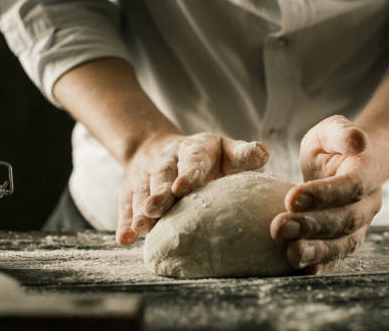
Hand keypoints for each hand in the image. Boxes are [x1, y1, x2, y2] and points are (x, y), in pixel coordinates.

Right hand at [116, 132, 268, 244]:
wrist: (160, 149)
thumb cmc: (207, 157)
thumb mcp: (225, 150)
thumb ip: (243, 155)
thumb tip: (263, 152)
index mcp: (192, 150)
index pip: (192, 161)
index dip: (188, 173)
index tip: (186, 186)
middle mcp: (166, 161)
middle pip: (161, 177)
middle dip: (159, 193)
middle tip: (156, 209)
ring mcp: (146, 176)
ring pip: (141, 192)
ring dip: (140, 210)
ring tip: (142, 227)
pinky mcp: (130, 192)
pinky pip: (126, 206)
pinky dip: (125, 223)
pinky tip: (125, 239)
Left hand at [270, 115, 381, 273]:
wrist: (343, 165)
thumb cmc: (333, 146)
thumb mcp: (333, 130)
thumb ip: (342, 133)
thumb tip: (358, 140)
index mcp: (367, 172)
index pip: (350, 185)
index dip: (324, 194)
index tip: (291, 198)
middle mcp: (368, 203)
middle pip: (346, 219)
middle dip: (312, 226)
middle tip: (278, 228)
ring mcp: (360, 226)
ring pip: (344, 244)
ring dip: (317, 251)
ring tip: (290, 255)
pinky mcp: (346, 241)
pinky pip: (336, 257)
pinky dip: (321, 265)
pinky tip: (299, 268)